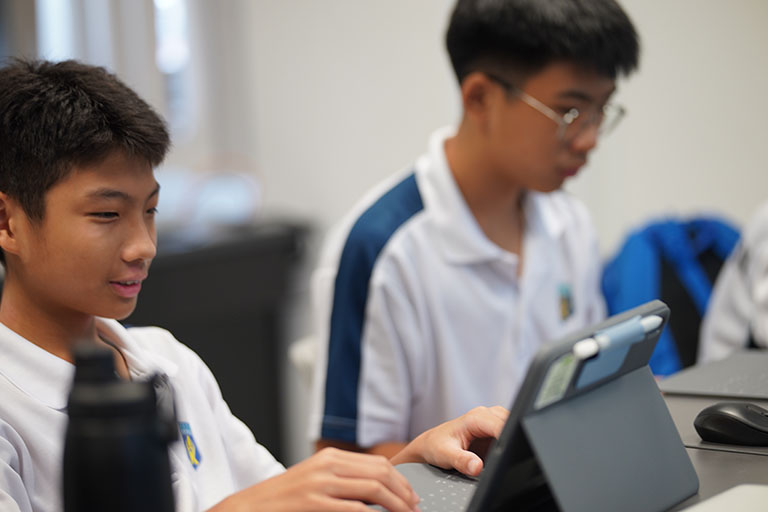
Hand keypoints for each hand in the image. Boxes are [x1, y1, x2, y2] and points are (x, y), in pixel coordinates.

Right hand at [209, 447, 419, 511]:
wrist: (249, 508)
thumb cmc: (284, 501)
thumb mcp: (315, 481)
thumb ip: (343, 481)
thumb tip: (377, 491)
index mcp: (331, 457)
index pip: (378, 464)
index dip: (401, 482)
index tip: (411, 497)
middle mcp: (328, 465)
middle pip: (381, 473)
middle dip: (404, 494)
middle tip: (415, 510)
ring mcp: (321, 483)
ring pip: (374, 489)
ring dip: (397, 506)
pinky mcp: (314, 503)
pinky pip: (355, 509)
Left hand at [390, 406, 507, 476]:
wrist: (430, 445)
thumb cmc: (435, 446)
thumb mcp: (445, 455)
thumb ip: (461, 460)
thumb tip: (477, 467)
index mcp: (475, 417)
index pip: (501, 424)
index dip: (509, 437)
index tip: (512, 452)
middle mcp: (485, 416)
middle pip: (511, 422)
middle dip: (514, 438)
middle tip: (508, 457)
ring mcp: (491, 423)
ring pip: (512, 427)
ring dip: (512, 440)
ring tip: (503, 456)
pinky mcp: (494, 433)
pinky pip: (509, 435)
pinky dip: (509, 443)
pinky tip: (502, 454)